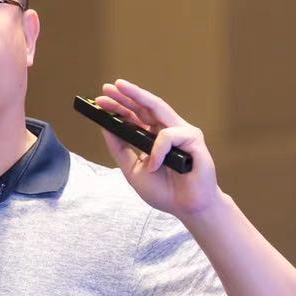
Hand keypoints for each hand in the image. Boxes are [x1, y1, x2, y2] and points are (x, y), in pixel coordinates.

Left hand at [94, 78, 222, 219]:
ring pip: (158, 108)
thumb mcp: (133, 170)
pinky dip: (157, 149)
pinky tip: (153, 165)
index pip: (135, 117)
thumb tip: (105, 127)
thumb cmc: (164, 190)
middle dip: (127, 95)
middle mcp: (168, 130)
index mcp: (154, 137)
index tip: (101, 99)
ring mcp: (181, 132)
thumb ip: (120, 149)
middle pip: (145, 106)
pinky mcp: (194, 139)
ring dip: (138, 97)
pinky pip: (169, 136)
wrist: (186, 208)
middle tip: (109, 87)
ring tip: (121, 90)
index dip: (119, 107)